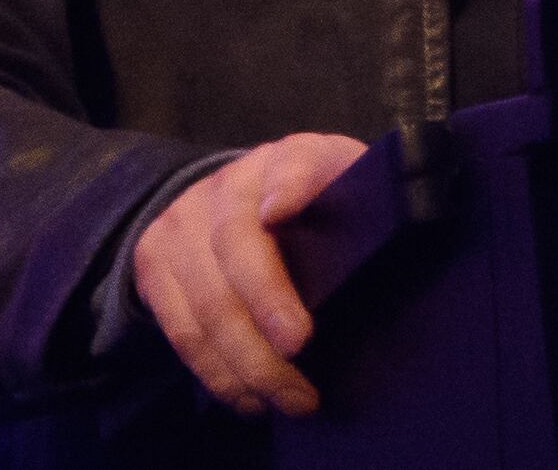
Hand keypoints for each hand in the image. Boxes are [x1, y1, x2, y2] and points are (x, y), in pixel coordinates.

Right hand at [132, 132, 367, 416]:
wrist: (236, 195)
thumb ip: (366, 212)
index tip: (281, 212)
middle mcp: (229, 184)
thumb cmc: (316, 207)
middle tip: (301, 363)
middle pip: (236, 248)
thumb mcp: (346, 192)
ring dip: (247, 362)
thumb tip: (403, 251)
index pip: (291, 164)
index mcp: (289, 157)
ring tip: (290, 400)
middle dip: (266, 312)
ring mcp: (183, 222)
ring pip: (206, 301)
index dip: (288, 185)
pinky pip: (181, 329)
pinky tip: (251, 399)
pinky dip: (217, 372)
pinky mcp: (154, 263)